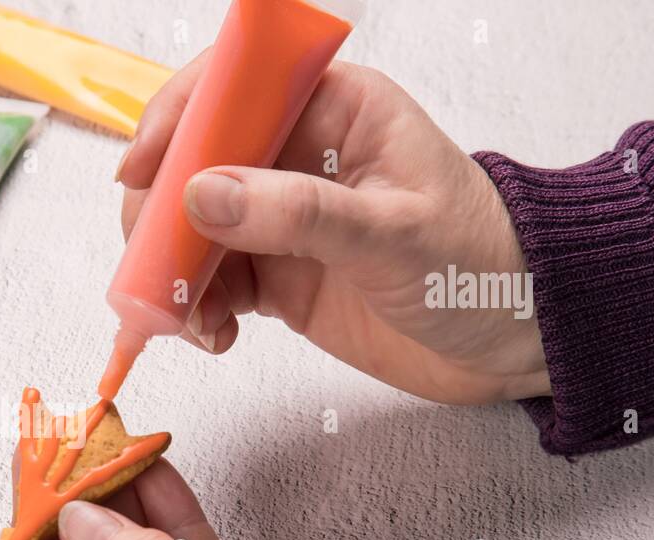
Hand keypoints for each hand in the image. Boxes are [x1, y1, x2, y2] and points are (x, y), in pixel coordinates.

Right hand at [119, 59, 549, 405]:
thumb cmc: (480, 264)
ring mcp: (282, 219)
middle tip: (153, 265)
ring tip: (191, 319)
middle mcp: (298, 157)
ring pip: (194, 230)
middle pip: (195, 164)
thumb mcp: (392, 235)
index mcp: (334, 111)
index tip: (140, 170)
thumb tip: (201, 194)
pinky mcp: (278, 274)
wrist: (513, 337)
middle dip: (162, 214)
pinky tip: (215, 335)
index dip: (176, 119)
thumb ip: (298, 213)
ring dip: (176, 273)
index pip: (233, 88)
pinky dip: (200, 310)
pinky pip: (214, 283)